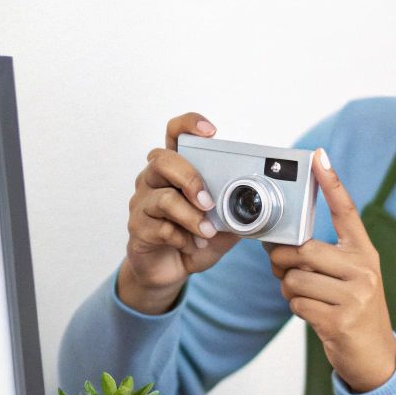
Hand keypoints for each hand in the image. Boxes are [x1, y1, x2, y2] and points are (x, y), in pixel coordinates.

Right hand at [116, 112, 243, 314]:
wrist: (170, 269)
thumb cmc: (194, 238)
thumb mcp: (222, 223)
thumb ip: (235, 209)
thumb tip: (257, 202)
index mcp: (174, 169)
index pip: (174, 134)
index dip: (188, 125)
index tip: (210, 131)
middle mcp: (153, 179)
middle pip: (162, 160)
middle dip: (191, 179)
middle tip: (209, 202)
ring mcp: (141, 203)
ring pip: (164, 198)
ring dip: (192, 217)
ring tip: (208, 232)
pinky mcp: (138, 228)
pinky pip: (160, 228)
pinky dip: (182, 239)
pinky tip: (192, 246)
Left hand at [266, 150, 395, 392]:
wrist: (374, 357)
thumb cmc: (353, 311)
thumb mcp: (349, 278)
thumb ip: (324, 257)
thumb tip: (280, 243)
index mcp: (365, 253)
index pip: (347, 211)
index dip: (332, 183)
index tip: (318, 157)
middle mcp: (364, 269)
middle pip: (305, 250)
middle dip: (283, 260)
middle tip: (282, 268)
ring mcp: (355, 295)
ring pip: (296, 278)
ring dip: (289, 290)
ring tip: (306, 297)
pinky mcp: (340, 320)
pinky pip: (298, 304)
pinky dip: (297, 308)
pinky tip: (313, 314)